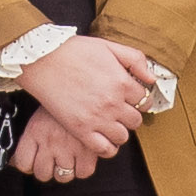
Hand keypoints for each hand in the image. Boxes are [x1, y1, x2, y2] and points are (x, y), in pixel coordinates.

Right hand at [8, 38, 151, 186]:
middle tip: (120, 110)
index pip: (144, 100)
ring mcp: (98, 118)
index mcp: (122, 82)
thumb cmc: (73, 51)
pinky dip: (108, 147)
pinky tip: (103, 138)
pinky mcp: (81, 129)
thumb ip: (135, 59)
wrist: (44, 60)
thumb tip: (151, 78)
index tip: (130, 98)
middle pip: (136, 121)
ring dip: (120, 131)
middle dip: (130, 115)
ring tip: (111, 123)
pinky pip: (104, 149)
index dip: (138, 99)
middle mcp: (113, 103)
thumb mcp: (109, 46)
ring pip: (123, 136)